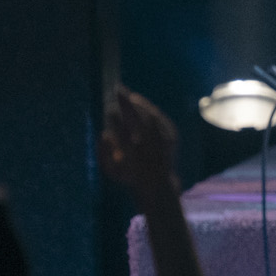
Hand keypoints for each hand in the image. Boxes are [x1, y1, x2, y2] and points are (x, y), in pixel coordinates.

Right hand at [99, 85, 181, 210]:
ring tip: (128, 95)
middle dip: (127, 105)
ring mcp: (163, 145)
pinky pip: (161, 120)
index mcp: (133, 160)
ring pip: (151, 119)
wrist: (157, 184)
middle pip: (138, 123)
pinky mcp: (172, 139)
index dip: (116, 122)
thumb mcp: (111, 170)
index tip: (109, 110)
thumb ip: (104, 154)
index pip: (123, 137)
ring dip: (139, 105)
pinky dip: (150, 110)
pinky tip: (139, 102)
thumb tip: (104, 134)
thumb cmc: (129, 175)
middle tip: (117, 90)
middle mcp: (150, 151)